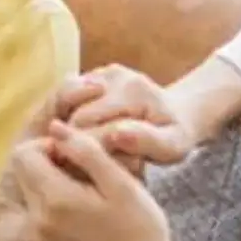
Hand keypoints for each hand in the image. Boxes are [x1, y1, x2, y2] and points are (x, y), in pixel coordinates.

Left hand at [0, 75, 108, 240]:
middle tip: (87, 172)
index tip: (79, 154)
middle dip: (49, 163)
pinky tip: (88, 217)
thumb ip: (85, 150)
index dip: (50, 146)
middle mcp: (39, 220)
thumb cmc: (140, 228)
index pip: (24, 154)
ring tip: (91, 195)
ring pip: (33, 194)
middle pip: (25, 173)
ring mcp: (41, 238)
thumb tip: (56, 127)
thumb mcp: (120, 182)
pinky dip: (57, 209)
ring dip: (54, 185)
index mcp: (54, 199)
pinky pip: (41, 217)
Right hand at [63, 65, 200, 171]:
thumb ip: (146, 141)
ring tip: (72, 149)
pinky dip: (65, 116)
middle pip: (73, 112)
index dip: (78, 147)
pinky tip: (76, 136)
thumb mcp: (172, 146)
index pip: (87, 120)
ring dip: (63, 126)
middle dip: (69, 139)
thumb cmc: (175, 135)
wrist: (177, 112)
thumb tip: (116, 134)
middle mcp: (115, 75)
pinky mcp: (95, 74)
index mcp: (134, 91)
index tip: (80, 169)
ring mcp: (103, 71)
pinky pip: (65, 96)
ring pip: (63, 101)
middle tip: (74, 165)